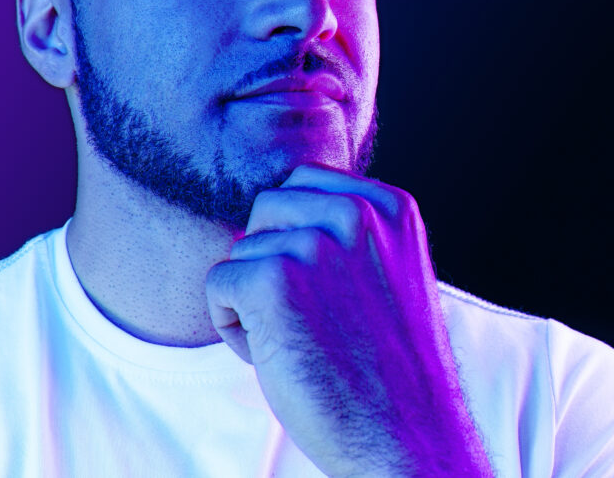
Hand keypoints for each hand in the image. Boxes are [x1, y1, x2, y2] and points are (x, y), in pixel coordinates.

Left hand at [205, 164, 492, 475]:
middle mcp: (354, 213)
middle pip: (264, 210)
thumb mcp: (385, 272)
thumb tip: (276, 202)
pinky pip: (217, 284)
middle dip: (270, 262)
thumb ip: (345, 229)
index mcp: (388, 206)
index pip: (301, 182)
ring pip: (241, 250)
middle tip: (311, 320)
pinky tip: (278, 356)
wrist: (407, 440)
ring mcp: (313, 244)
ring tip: (302, 341)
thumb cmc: (387, 366)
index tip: (328, 291)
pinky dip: (232, 326)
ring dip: (253, 298)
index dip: (294, 238)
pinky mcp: (272, 280)